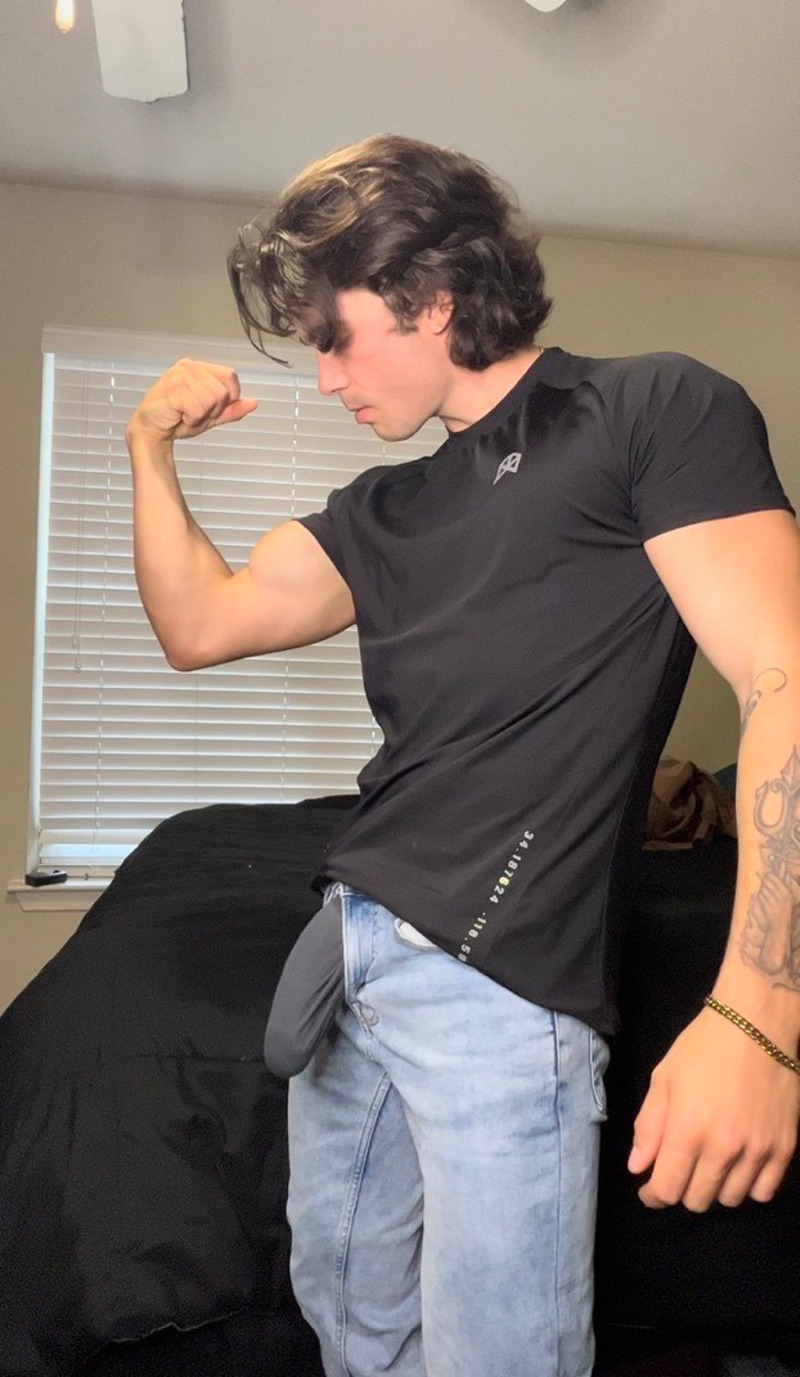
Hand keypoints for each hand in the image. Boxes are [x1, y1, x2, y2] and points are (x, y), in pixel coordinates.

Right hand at [126, 358, 256, 446]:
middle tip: (195, 413)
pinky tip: (179, 416)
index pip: (230, 376)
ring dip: (201, 416)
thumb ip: (231, 410)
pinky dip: (192, 419)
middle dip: (213, 410)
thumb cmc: (178, 420)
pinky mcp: (172, 388)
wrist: (152, 431)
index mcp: (199, 368)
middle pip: (223, 390)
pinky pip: (198, 408)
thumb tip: (253, 403)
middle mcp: (189, 367)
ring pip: (212, 399)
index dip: (229, 397)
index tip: (211, 408)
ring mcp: (179, 375)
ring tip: (186, 415)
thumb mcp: (211, 416)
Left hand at [628, 1006, 799, 1211]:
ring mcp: (758, 1152)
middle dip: (681, 1189)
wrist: (759, 1024)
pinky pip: (764, 1191)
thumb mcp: (664, 1078)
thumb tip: (639, 1168)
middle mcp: (724, 1149)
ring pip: (731, 1200)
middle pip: (697, 1200)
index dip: (653, 1195)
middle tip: (680, 1168)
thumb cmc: (704, 1047)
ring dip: (714, 1188)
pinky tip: (739, 1166)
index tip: (649, 1188)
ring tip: (710, 1163)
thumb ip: (649, 1126)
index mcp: (688, 1131)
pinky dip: (748, 1186)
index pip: (667, 1190)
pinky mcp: (785, 1148)